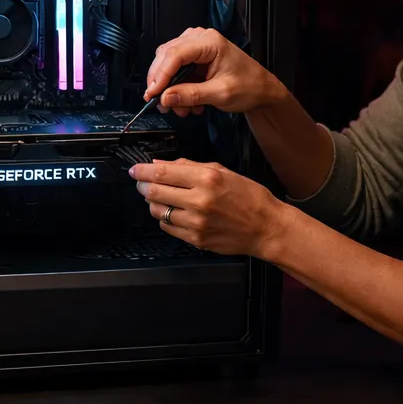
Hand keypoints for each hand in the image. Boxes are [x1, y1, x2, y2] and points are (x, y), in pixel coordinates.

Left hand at [130, 157, 291, 258]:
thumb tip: (163, 164)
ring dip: (153, 202)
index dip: (143, 171)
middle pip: (155, 192)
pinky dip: (166, 218)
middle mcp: (200, 201)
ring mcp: (196, 223)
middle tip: (142, 183)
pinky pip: (168, 227)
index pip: (163, 173)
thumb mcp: (223, 171)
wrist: (266, 227)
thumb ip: (190, 166)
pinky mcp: (196, 239)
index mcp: (207, 179)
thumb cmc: (250, 198)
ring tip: (160, 197)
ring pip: (158, 211)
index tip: (136, 169)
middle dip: (143, 186)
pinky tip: (174, 212)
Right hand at [143, 27, 284, 116]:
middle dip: (162, 82)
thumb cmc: (250, 86)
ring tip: (180, 108)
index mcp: (210, 42)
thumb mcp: (220, 93)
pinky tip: (187, 103)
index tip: (153, 93)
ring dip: (171, 88)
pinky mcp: (196, 58)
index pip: (175, 54)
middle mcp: (201, 39)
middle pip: (167, 57)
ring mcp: (198, 47)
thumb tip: (166, 97)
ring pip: (170, 65)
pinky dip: (178, 88)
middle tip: (161, 103)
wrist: (263, 90)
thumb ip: (190, 95)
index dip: (160, 74)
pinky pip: (178, 71)